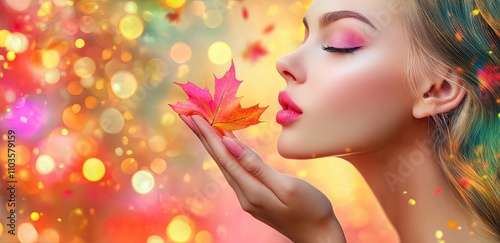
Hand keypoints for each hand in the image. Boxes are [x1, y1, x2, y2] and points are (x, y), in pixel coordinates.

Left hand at [179, 115, 345, 242]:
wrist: (319, 236)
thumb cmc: (310, 210)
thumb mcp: (286, 186)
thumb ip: (256, 166)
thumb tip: (230, 144)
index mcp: (251, 191)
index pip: (223, 156)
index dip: (209, 134)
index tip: (194, 115)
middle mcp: (244, 195)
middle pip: (219, 159)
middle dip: (203, 136)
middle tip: (188, 114)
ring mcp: (248, 197)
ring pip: (225, 164)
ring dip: (212, 143)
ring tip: (202, 124)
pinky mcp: (255, 197)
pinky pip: (235, 170)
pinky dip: (227, 153)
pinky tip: (226, 144)